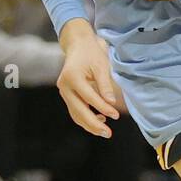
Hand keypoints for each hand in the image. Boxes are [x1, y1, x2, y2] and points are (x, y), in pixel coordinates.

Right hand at [57, 20, 123, 136]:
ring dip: (89, 124)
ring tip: (105, 132)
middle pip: (78, 110)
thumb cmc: (91, 53)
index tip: (116, 116)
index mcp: (72, 77)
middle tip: (108, 133)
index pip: (89, 97)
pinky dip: (86, 118)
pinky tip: (101, 119)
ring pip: (75, 114)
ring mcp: (64, 92)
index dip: (102, 108)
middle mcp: (64, 86)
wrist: (78, 46)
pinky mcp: (67, 95)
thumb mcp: (101, 66)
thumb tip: (111, 104)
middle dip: (94, 124)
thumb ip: (105, 85)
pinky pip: (75, 111)